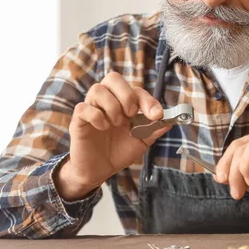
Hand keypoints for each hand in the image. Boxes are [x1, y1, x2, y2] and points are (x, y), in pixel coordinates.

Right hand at [54, 72, 170, 200]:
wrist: (100, 171)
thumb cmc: (120, 151)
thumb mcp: (142, 141)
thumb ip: (154, 130)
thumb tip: (169, 121)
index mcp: (124, 103)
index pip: (136, 90)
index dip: (148, 99)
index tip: (156, 115)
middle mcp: (107, 101)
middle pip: (113, 77)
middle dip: (126, 95)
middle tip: (131, 114)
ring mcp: (92, 108)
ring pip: (97, 89)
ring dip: (111, 106)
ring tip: (116, 123)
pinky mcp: (79, 120)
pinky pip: (83, 107)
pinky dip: (96, 116)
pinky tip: (102, 128)